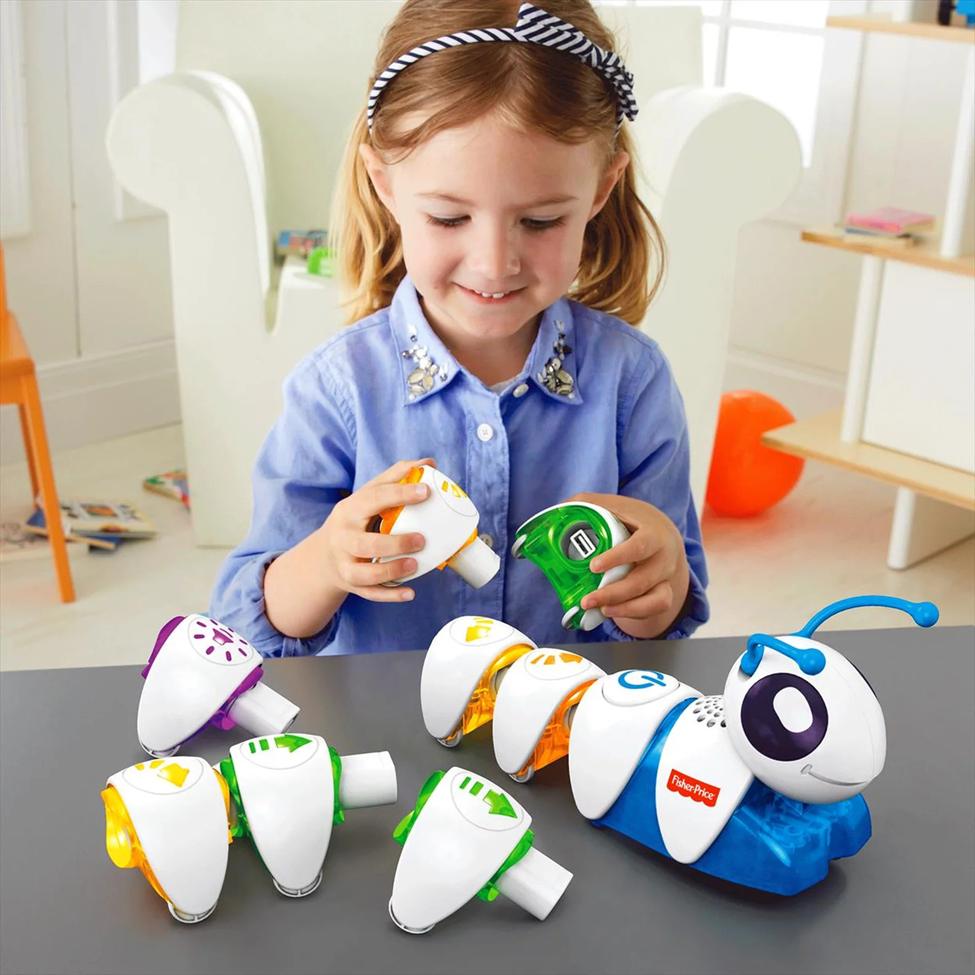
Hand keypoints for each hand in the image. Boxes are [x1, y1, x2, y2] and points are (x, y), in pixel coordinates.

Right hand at [316, 457, 434, 602]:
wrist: (324, 555)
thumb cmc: (356, 519)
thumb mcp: (367, 495)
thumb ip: (395, 477)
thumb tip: (428, 462)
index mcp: (350, 510)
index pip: (374, 499)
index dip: (400, 494)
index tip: (426, 491)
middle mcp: (344, 538)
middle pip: (365, 544)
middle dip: (395, 544)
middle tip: (422, 539)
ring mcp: (345, 564)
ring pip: (366, 574)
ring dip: (392, 572)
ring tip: (416, 564)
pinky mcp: (351, 585)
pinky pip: (370, 594)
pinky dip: (390, 596)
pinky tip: (410, 593)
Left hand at [570, 493, 689, 638]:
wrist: (664, 535)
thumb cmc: (632, 519)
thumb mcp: (615, 506)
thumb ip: (586, 505)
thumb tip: (556, 511)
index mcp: (653, 532)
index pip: (639, 546)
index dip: (617, 558)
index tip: (593, 566)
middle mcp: (664, 557)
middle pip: (642, 580)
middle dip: (613, 592)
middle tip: (586, 599)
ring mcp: (665, 577)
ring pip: (652, 599)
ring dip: (622, 608)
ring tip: (596, 608)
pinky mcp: (665, 592)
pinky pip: (655, 608)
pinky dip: (632, 612)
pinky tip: (609, 611)